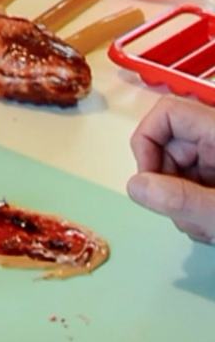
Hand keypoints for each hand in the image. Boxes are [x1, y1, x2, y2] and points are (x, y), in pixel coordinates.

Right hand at [127, 97, 214, 242]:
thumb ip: (182, 199)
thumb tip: (134, 186)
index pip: (167, 113)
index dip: (147, 141)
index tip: (149, 180)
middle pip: (168, 145)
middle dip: (164, 183)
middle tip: (181, 216)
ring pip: (178, 170)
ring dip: (179, 204)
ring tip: (204, 228)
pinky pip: (192, 186)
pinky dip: (192, 210)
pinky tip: (210, 228)